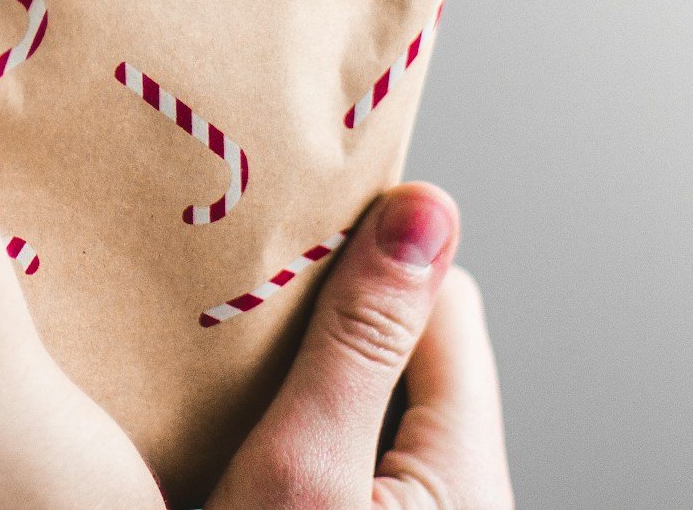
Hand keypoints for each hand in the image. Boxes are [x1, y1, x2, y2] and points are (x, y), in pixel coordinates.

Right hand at [209, 187, 512, 509]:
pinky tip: (231, 440)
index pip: (447, 301)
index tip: (279, 248)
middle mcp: (462, 495)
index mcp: (468, 473)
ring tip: (224, 375)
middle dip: (325, 324)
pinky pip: (349, 454)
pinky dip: (296, 433)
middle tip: (233, 315)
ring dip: (303, 381)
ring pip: (373, 402)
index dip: (365, 260)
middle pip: (410, 350)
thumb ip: (358, 344)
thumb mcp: (299, 466)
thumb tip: (424, 211)